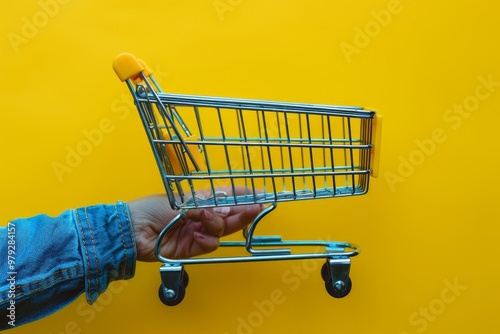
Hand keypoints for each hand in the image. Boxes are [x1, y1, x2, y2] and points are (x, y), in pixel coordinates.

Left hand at [128, 187, 263, 260]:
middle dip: (243, 211)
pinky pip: (210, 244)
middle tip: (257, 208)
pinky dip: (206, 239)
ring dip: (218, 225)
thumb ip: (205, 208)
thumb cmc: (150, 210)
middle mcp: (200, 216)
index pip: (224, 196)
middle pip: (229, 215)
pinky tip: (196, 235)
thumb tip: (223, 213)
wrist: (132, 231)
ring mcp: (197, 232)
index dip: (241, 195)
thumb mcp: (181, 202)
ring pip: (221, 230)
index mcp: (197, 200)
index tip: (258, 193)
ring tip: (206, 221)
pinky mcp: (193, 248)